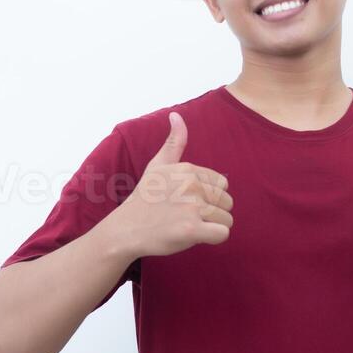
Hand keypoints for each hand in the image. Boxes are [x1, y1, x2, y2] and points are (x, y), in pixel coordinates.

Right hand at [112, 112, 233, 256]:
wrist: (126, 229)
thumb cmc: (145, 198)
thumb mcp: (157, 165)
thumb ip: (173, 142)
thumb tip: (176, 114)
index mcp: (188, 169)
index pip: (223, 185)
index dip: (209, 197)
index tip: (187, 201)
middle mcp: (192, 185)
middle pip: (227, 202)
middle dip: (213, 212)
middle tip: (187, 216)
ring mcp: (192, 207)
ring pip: (227, 219)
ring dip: (212, 226)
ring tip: (188, 225)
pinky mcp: (192, 229)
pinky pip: (223, 234)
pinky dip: (213, 238)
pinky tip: (195, 236)